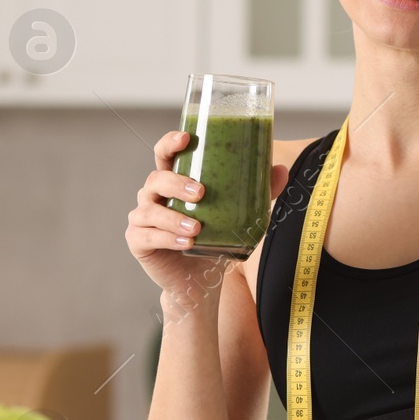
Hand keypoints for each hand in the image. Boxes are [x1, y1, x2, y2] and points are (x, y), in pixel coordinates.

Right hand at [125, 130, 288, 301]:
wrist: (200, 281)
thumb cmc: (213, 240)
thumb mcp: (237, 215)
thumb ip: (257, 193)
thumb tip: (280, 170)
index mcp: (173, 182)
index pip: (164, 155)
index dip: (170, 143)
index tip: (185, 138)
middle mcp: (153, 196)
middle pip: (155, 178)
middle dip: (176, 182)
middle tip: (201, 192)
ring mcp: (142, 219)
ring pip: (150, 209)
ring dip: (173, 217)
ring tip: (196, 228)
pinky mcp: (138, 241)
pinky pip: (147, 236)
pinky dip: (167, 239)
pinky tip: (186, 243)